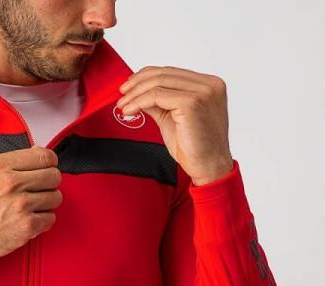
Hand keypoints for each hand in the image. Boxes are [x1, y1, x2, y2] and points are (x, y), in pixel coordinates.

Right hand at [0, 145, 62, 267]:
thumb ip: (13, 163)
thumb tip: (38, 154)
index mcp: (2, 166)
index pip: (45, 157)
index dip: (50, 164)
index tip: (47, 170)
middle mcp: (12, 183)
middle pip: (54, 176)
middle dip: (49, 185)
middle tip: (38, 192)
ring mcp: (21, 205)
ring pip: (55, 197)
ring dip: (47, 204)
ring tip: (31, 208)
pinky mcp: (27, 225)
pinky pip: (51, 218)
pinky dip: (43, 221)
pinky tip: (29, 220)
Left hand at [117, 66, 233, 185]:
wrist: (208, 167)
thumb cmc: (194, 148)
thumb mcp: (171, 119)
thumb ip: (158, 104)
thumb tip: (138, 94)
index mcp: (208, 85)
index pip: (171, 72)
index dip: (145, 76)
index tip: (128, 87)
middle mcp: (208, 84)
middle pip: (163, 74)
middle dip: (137, 83)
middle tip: (121, 95)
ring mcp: (202, 92)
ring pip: (158, 83)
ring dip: (135, 94)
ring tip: (122, 105)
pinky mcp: (192, 102)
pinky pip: (157, 96)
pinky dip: (139, 102)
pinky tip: (130, 110)